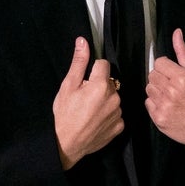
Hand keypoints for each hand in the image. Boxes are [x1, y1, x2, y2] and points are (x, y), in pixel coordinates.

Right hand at [53, 37, 123, 169]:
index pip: (103, 65)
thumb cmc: (65, 114)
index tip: (84, 81)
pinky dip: (108, 115)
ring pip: (113, 98)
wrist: (66, 144)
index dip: (92, 71)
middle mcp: (114, 97)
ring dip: (104, 101)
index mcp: (101, 85)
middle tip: (84, 98)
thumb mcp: (68, 86)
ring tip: (89, 111)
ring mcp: (118, 113)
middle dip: (98, 86)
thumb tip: (83, 41)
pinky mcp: (120, 126)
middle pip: (109, 82)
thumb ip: (79, 62)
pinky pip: (116, 114)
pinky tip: (95, 121)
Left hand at [147, 29, 184, 160]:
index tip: (174, 73)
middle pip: (152, 74)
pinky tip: (169, 106)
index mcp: (182, 78)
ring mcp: (164, 106)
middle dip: (161, 78)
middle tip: (174, 86)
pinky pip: (148, 103)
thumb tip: (176, 33)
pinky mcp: (158, 119)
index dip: (166, 67)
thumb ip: (183, 53)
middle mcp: (171, 91)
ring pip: (148, 88)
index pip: (159, 62)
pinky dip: (156, 104)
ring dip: (157, 91)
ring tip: (172, 97)